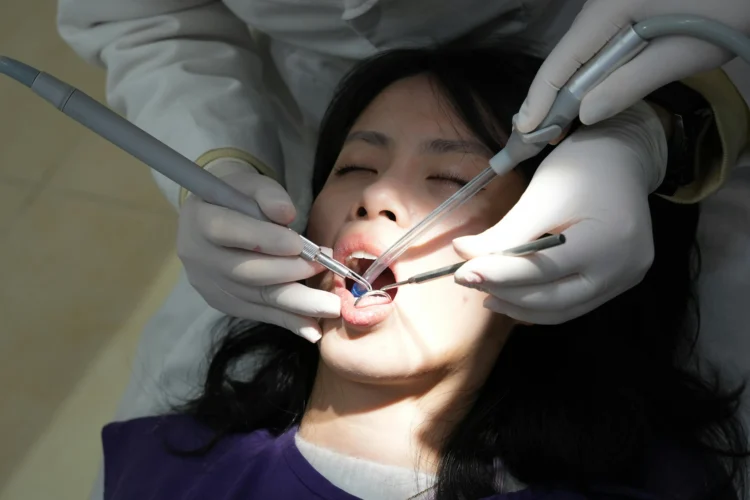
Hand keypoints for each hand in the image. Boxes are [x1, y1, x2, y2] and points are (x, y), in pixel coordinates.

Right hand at [177, 158, 339, 341]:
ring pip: (257, 297)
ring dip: (297, 304)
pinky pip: (260, 313)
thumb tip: (286, 214)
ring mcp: (210, 285)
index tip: (299, 243)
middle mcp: (200, 257)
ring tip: (330, 307)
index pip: (228, 231)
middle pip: (246, 271)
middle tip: (325, 270)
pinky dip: (288, 321)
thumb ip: (267, 194)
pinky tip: (313, 330)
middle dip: (290, 272)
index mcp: (199, 220)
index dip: (264, 239)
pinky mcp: (224, 303)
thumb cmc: (238, 197)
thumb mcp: (250, 183)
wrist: (213, 218)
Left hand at [452, 102, 667, 323]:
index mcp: (607, 240)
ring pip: (562, 310)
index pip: (542, 269)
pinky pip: (573, 304)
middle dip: (506, 294)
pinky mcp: (620, 282)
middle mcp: (624, 268)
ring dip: (519, 306)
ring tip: (486, 291)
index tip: (460, 273)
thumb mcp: (539, 197)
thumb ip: (504, 233)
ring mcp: (625, 279)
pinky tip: (512, 294)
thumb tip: (463, 255)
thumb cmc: (580, 168)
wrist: (622, 156)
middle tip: (469, 281)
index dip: (498, 275)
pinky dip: (540, 303)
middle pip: (554, 300)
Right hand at [515, 0, 749, 130]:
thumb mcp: (684, 55)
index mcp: (613, 8)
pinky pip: (596, 42)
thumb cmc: (730, 12)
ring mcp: (614, 2)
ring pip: (579, 49)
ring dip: (565, 86)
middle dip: (547, 96)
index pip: (563, 59)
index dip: (540, 98)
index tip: (525, 131)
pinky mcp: (627, 5)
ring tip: (549, 121)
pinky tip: (580, 93)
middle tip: (531, 135)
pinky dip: (584, 71)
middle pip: (566, 54)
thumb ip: (630, 84)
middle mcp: (605, 1)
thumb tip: (584, 114)